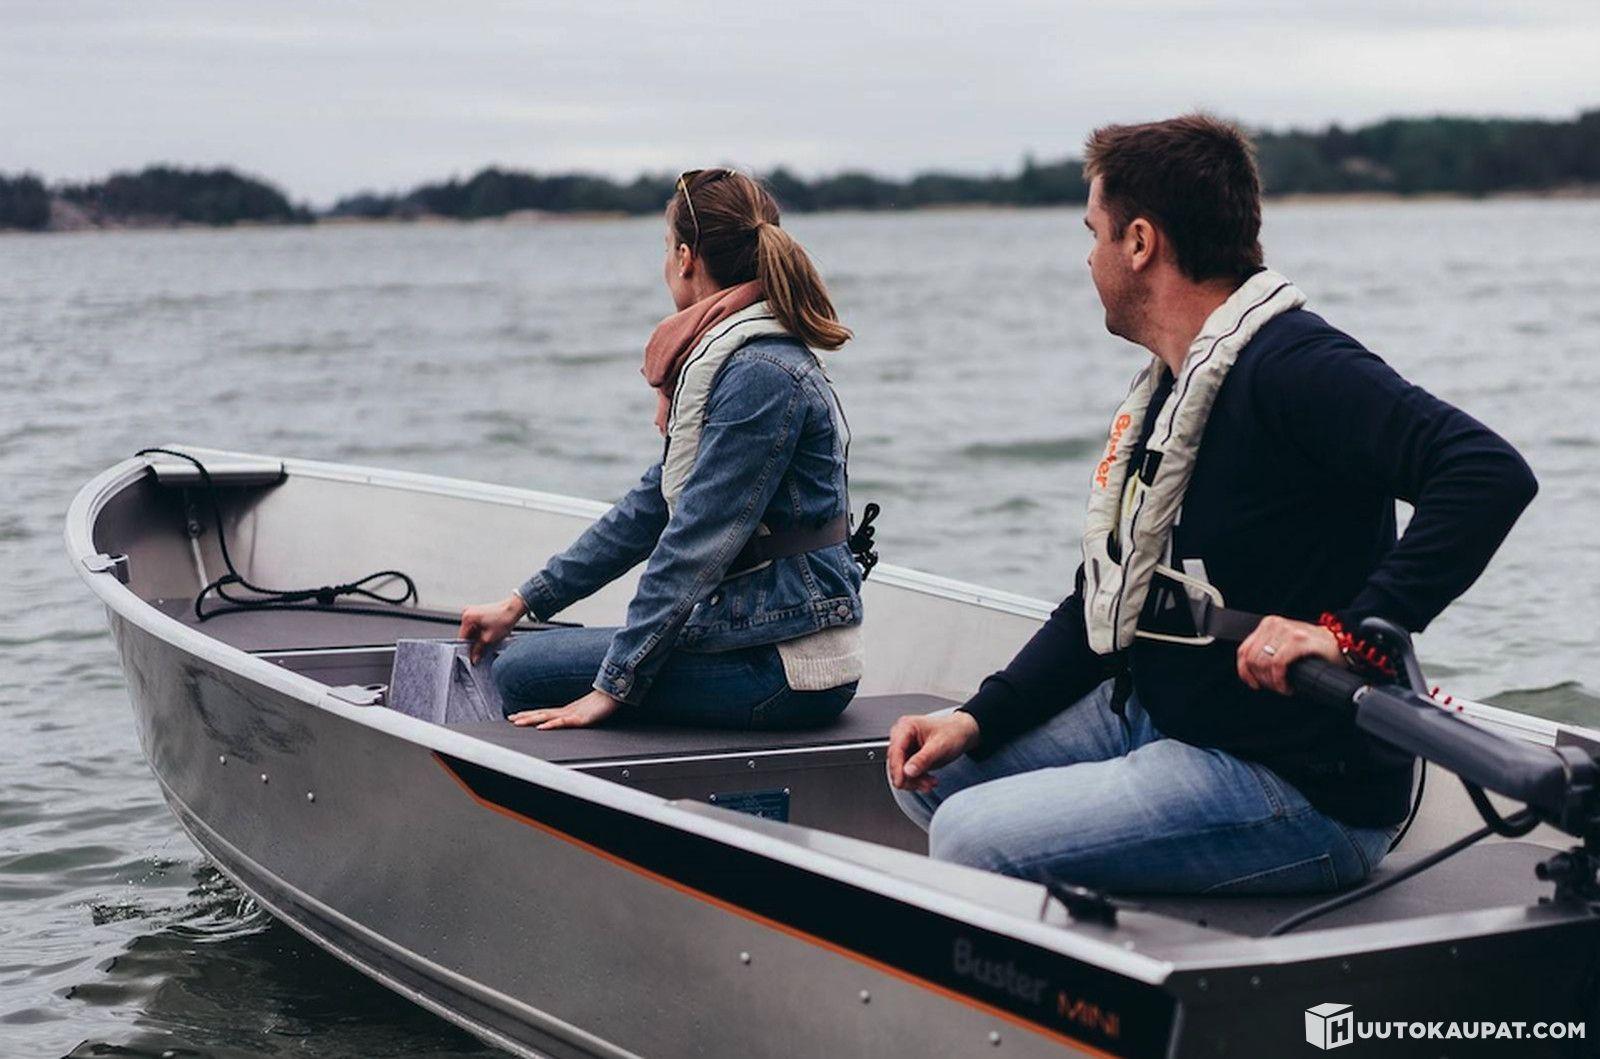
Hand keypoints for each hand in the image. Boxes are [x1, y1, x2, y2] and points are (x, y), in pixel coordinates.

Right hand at [457, 594, 527, 663]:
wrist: (514, 608)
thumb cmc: (504, 618)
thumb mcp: (489, 638)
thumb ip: (479, 650)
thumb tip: (474, 658)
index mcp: (467, 617)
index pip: (462, 638)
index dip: (467, 650)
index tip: (471, 657)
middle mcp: (468, 612)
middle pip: (466, 634)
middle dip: (473, 644)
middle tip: (479, 654)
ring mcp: (473, 612)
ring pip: (472, 631)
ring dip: (477, 639)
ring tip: (486, 644)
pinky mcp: (479, 613)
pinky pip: (476, 626)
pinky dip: (480, 633)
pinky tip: (487, 638)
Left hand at [508, 689, 623, 729]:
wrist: (614, 695)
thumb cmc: (601, 704)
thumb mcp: (585, 713)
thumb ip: (575, 717)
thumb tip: (567, 720)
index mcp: (565, 711)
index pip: (543, 712)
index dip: (529, 714)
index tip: (515, 717)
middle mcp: (565, 711)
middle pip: (541, 713)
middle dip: (524, 716)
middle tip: (510, 719)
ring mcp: (572, 714)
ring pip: (547, 717)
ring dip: (532, 719)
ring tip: (518, 722)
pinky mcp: (580, 718)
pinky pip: (563, 722)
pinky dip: (551, 724)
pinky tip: (542, 727)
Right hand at [887, 711, 979, 792]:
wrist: (962, 733)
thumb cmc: (953, 732)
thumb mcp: (940, 746)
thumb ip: (923, 759)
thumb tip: (907, 771)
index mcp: (906, 727)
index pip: (895, 750)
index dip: (897, 768)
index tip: (901, 782)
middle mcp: (902, 736)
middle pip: (896, 762)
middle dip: (909, 777)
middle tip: (925, 784)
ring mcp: (905, 747)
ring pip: (900, 771)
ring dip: (914, 781)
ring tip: (930, 783)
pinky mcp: (909, 757)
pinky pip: (907, 773)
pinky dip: (917, 780)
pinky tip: (928, 780)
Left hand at [1237, 615, 1341, 695]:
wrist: (1340, 644)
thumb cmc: (1313, 648)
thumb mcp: (1284, 645)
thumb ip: (1267, 651)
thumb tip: (1250, 672)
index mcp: (1268, 625)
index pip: (1244, 651)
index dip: (1245, 672)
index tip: (1253, 684)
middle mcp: (1274, 625)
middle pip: (1252, 659)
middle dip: (1262, 679)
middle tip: (1276, 687)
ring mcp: (1286, 631)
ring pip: (1263, 663)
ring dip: (1272, 682)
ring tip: (1283, 687)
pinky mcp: (1298, 640)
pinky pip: (1278, 664)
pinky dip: (1280, 680)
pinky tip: (1287, 687)